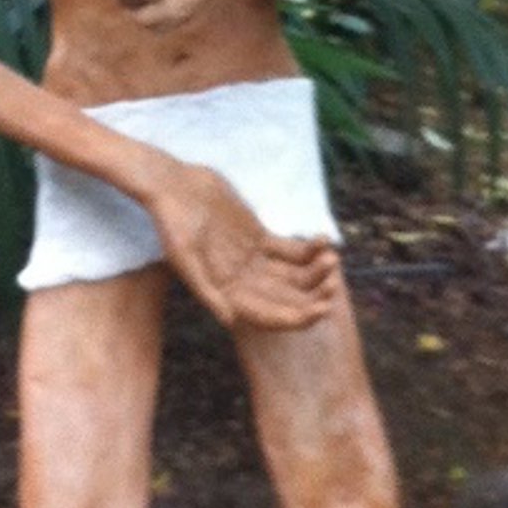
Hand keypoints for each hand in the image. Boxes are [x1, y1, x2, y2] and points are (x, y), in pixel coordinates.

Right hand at [142, 155, 340, 332]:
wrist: (173, 186)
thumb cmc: (172, 223)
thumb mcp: (184, 257)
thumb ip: (207, 290)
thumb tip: (230, 321)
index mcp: (226, 294)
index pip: (268, 316)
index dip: (297, 317)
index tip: (322, 310)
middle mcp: (243, 283)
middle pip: (287, 299)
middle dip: (313, 296)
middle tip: (334, 284)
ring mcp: (254, 261)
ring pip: (294, 276)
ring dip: (315, 272)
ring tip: (332, 259)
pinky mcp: (260, 238)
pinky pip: (292, 251)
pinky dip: (309, 249)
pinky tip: (324, 241)